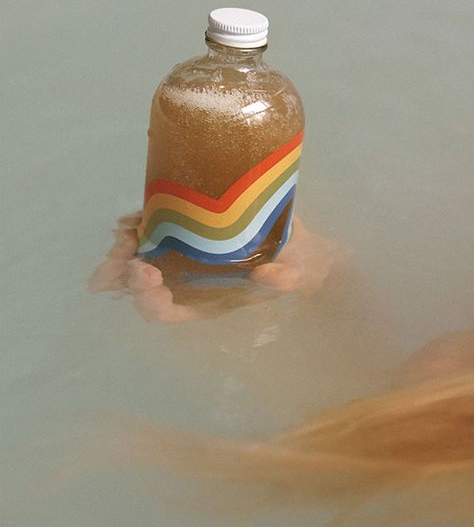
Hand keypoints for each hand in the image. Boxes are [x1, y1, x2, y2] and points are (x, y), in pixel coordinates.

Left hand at [88, 212, 341, 321]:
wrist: (297, 246)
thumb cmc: (293, 268)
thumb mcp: (293, 276)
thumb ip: (281, 280)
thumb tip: (262, 275)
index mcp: (203, 301)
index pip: (164, 311)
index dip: (147, 298)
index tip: (147, 272)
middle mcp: (184, 282)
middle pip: (139, 286)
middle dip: (122, 271)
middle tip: (126, 249)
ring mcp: (179, 257)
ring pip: (134, 259)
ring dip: (122, 247)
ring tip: (128, 230)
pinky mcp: (182, 231)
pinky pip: (149, 232)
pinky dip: (136, 224)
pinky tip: (137, 216)